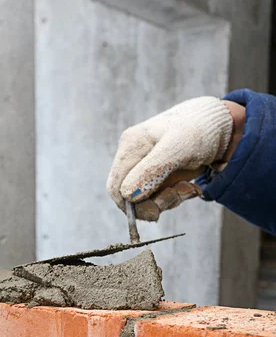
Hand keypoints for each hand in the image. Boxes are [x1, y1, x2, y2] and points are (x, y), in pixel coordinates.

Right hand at [107, 96, 234, 220]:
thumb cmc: (198, 129)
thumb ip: (151, 171)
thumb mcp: (177, 149)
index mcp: (131, 145)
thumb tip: (128, 195)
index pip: (116, 187)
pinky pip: (158, 196)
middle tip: (179, 195)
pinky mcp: (157, 174)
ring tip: (190, 187)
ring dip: (169, 200)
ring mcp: (144, 166)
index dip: (132, 206)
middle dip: (154, 203)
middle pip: (129, 196)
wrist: (220, 125)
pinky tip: (190, 186)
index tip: (156, 211)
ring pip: (145, 200)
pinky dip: (175, 197)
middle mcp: (133, 156)